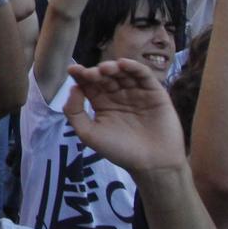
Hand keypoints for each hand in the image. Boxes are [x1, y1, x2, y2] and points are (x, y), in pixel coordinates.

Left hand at [63, 58, 188, 175]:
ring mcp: (136, 92)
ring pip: (123, 73)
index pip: (89, 84)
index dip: (81, 75)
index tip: (72, 70)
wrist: (152, 164)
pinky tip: (124, 64)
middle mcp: (118, 95)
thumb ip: (74, 112)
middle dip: (97, 72)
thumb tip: (73, 87)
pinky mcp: (154, 92)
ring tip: (105, 69)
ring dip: (113, 68)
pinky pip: (143, 75)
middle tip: (91, 74)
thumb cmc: (120, 151)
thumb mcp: (89, 134)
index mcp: (102, 103)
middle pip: (105, 76)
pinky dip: (134, 67)